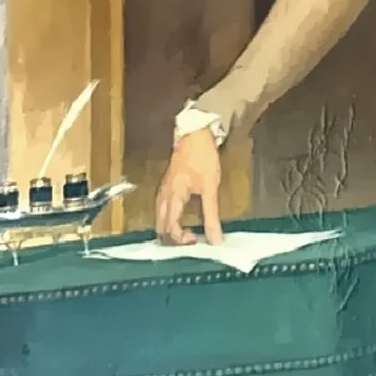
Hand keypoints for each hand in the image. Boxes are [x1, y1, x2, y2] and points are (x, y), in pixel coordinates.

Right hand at [155, 123, 226, 246]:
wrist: (194, 135)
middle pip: (160, 226)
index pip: (170, 228)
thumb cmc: (202, 158)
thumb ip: (211, 215)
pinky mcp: (166, 187)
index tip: (197, 240)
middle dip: (173, 238)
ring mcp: (162, 191)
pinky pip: (161, 209)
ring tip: (186, 234)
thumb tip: (216, 239)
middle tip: (191, 241)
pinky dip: (169, 219)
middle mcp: (163, 196)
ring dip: (170, 229)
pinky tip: (179, 221)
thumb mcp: (210, 188)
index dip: (182, 239)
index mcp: (172, 197)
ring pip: (159, 218)